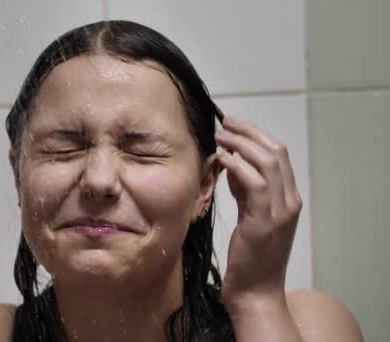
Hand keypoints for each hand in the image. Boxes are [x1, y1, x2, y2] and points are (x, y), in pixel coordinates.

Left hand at [213, 115, 301, 307]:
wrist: (256, 291)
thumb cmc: (250, 255)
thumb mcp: (249, 215)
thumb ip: (245, 190)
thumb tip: (231, 162)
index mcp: (289, 199)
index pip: (278, 154)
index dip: (256, 135)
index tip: (233, 125)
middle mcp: (290, 202)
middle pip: (276, 152)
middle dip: (249, 132)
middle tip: (224, 124)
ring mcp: (280, 212)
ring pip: (267, 162)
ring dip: (241, 144)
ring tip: (220, 137)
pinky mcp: (264, 222)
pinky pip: (255, 184)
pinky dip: (238, 166)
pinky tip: (222, 160)